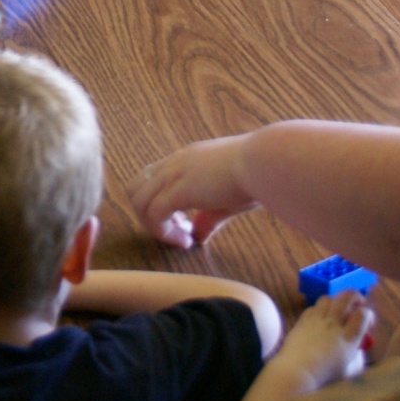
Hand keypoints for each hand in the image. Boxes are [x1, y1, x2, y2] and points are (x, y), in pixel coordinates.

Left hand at [128, 135, 258, 248]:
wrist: (264, 163)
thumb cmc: (255, 176)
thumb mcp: (226, 198)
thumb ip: (208, 217)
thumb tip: (199, 236)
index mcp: (184, 160)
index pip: (151, 179)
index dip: (159, 205)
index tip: (182, 224)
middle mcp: (174, 163)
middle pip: (135, 189)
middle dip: (146, 215)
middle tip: (174, 232)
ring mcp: (173, 173)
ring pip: (138, 201)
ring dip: (153, 226)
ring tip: (180, 239)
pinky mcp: (179, 189)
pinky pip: (155, 214)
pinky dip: (164, 232)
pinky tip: (186, 241)